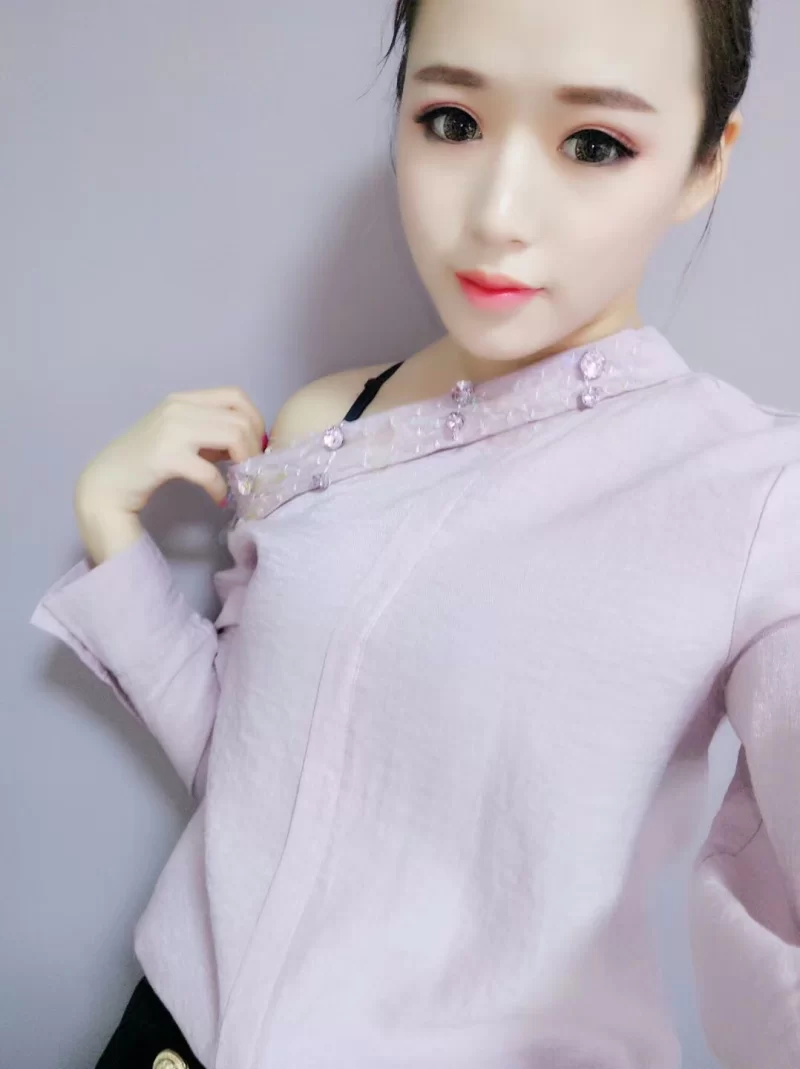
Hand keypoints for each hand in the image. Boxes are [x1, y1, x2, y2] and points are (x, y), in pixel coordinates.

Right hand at [74, 386, 265, 563]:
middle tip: (251, 471)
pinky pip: (210, 471)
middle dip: (254, 448)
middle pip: (240, 419)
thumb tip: (249, 442)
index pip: (236, 396)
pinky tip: (219, 499)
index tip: (256, 447)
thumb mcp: (180, 440)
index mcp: (183, 399)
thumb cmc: (145, 464)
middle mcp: (178, 408)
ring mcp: (170, 430)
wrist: (105, 484)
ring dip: (244, 464)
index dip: (256, 420)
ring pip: (232, 437)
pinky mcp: (165, 457)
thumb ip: (211, 436)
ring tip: (240, 482)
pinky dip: (221, 488)